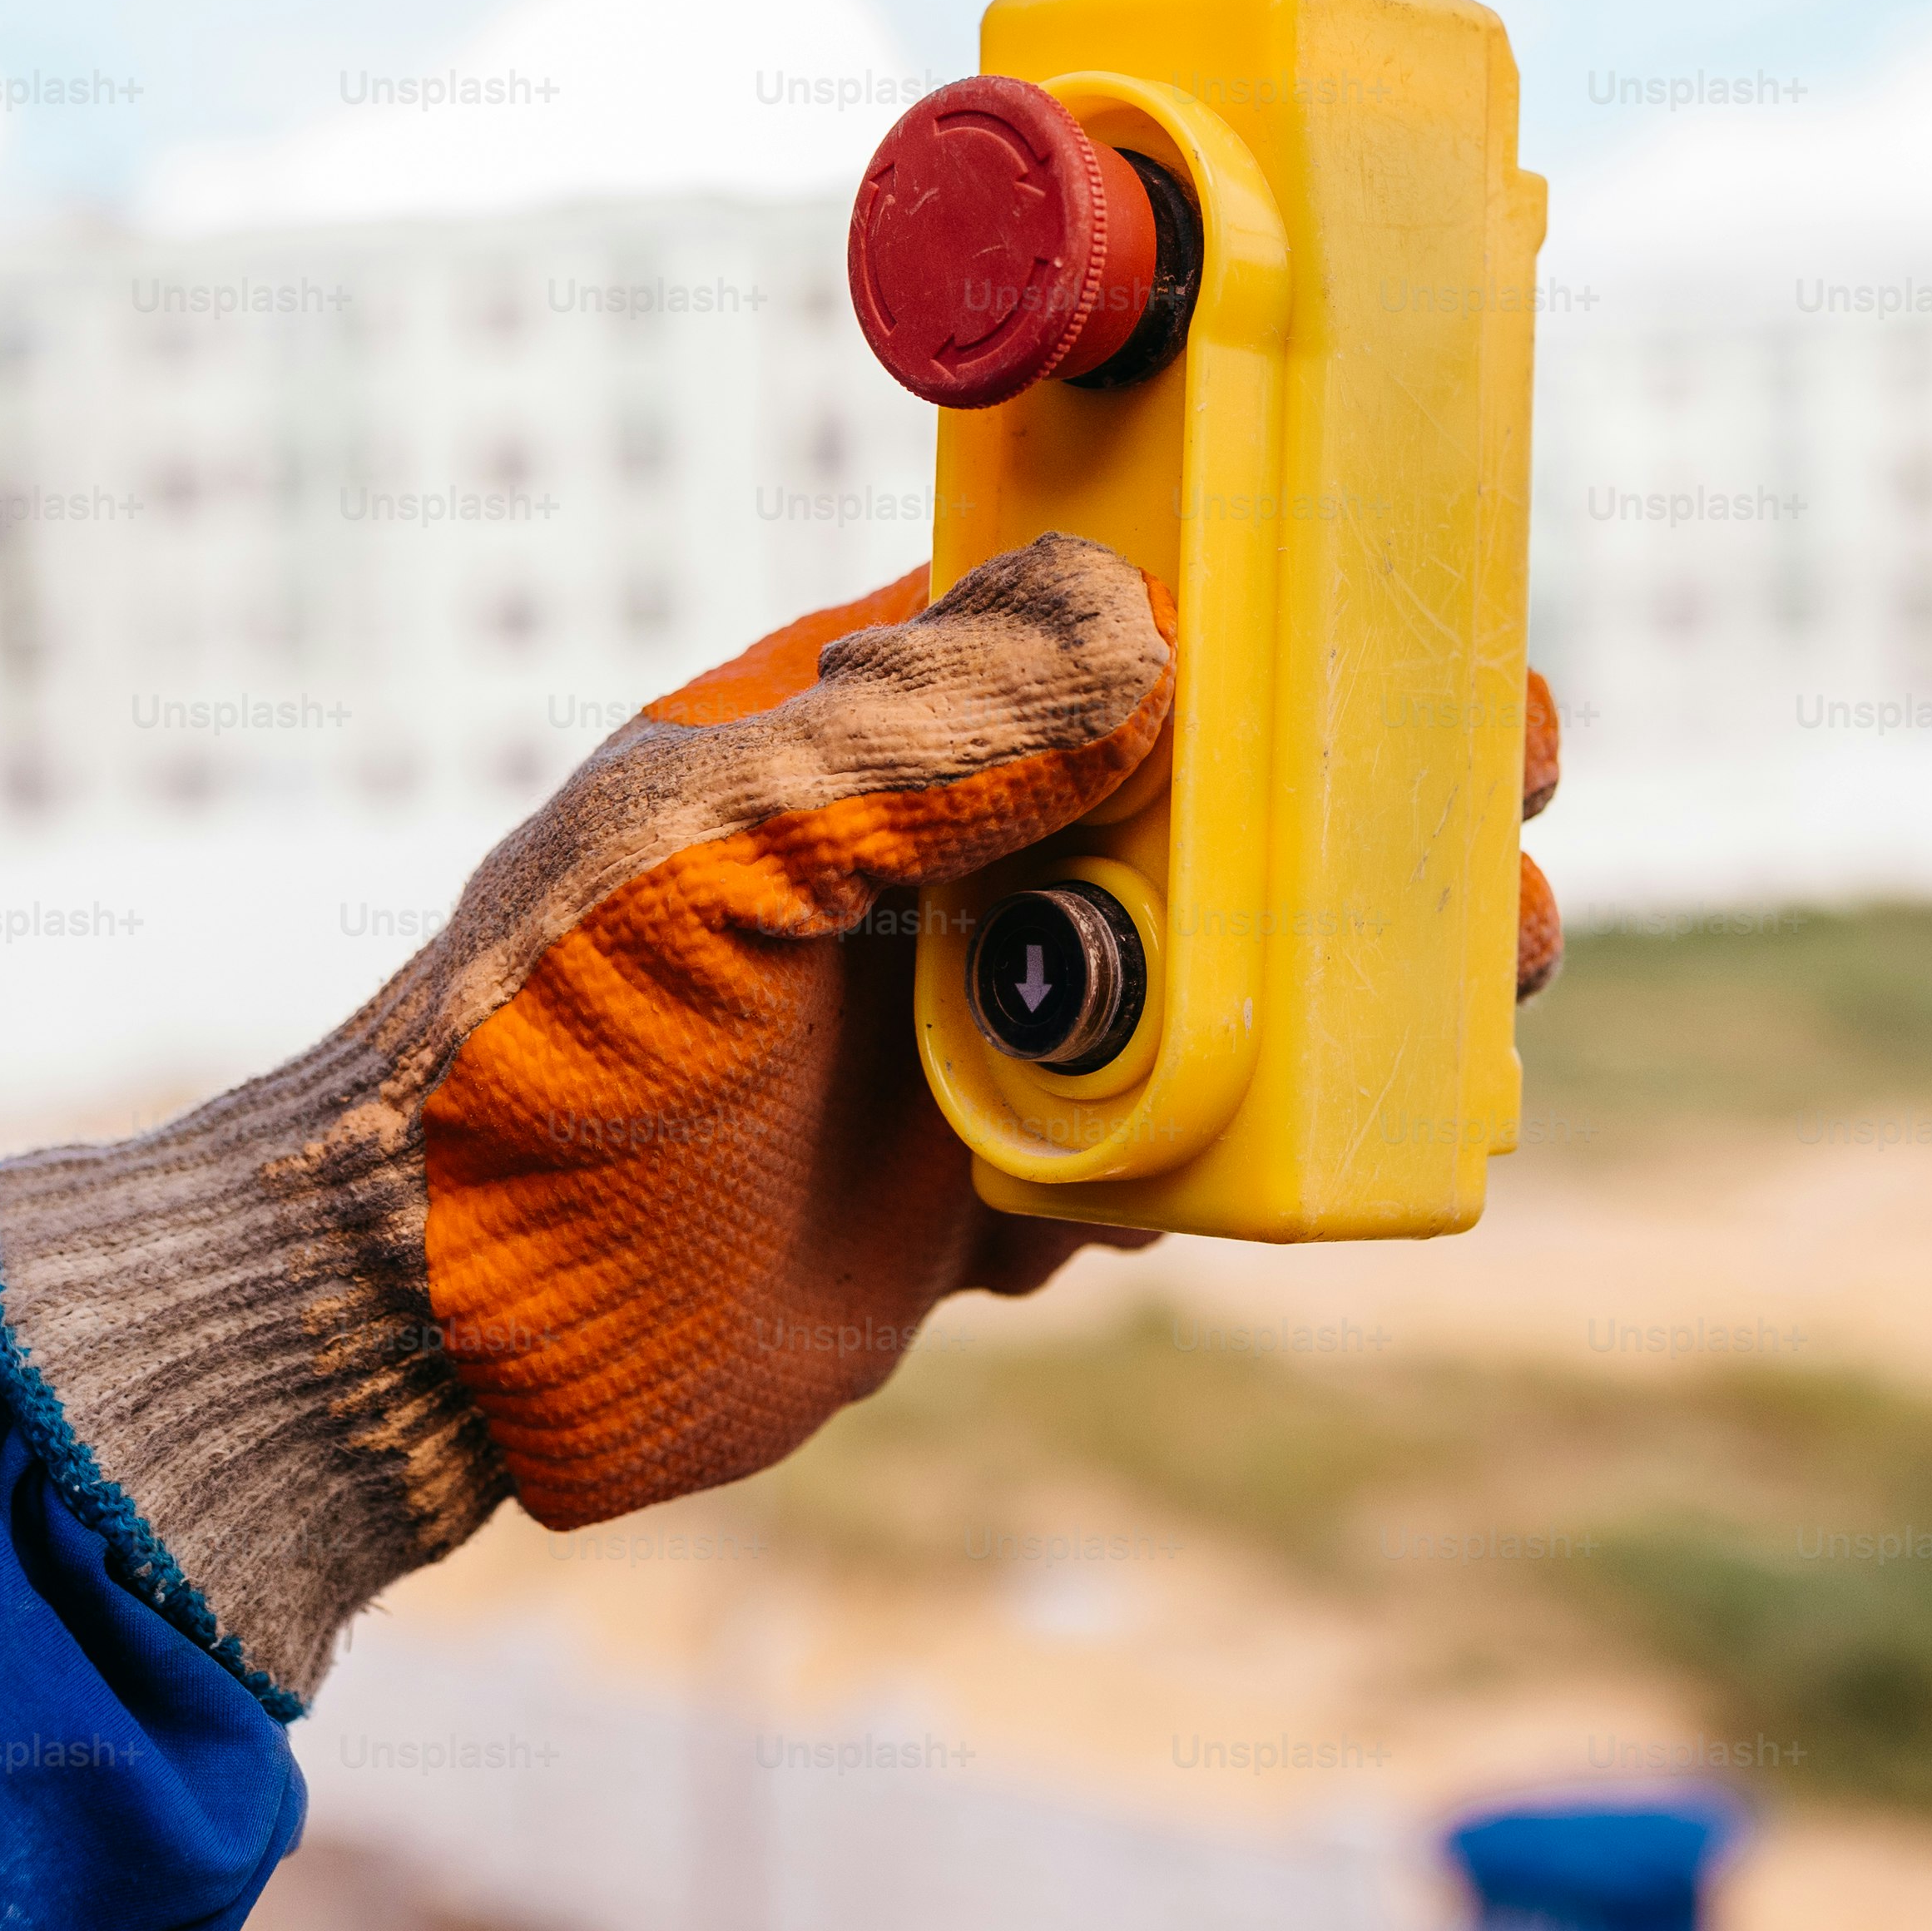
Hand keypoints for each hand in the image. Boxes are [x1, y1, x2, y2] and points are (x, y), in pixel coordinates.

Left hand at [0, 534, 1566, 1714]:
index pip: (1106, 612)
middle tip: (1500, 825)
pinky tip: (1204, 1180)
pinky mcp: (988, 1179)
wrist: (431, 1336)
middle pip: (1210, 794)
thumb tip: (1144, 630)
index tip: (1422, 603)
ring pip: (1218, 975)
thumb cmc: (519, 1061)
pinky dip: (1217, 1159)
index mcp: (869, 729)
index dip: (1273, 594)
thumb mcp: (699, 870)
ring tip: (1458, 1010)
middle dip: (1365, 803)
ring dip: (1341, 989)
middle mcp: (940, 857)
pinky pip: (1162, 1145)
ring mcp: (971, 1019)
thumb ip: (907, 752)